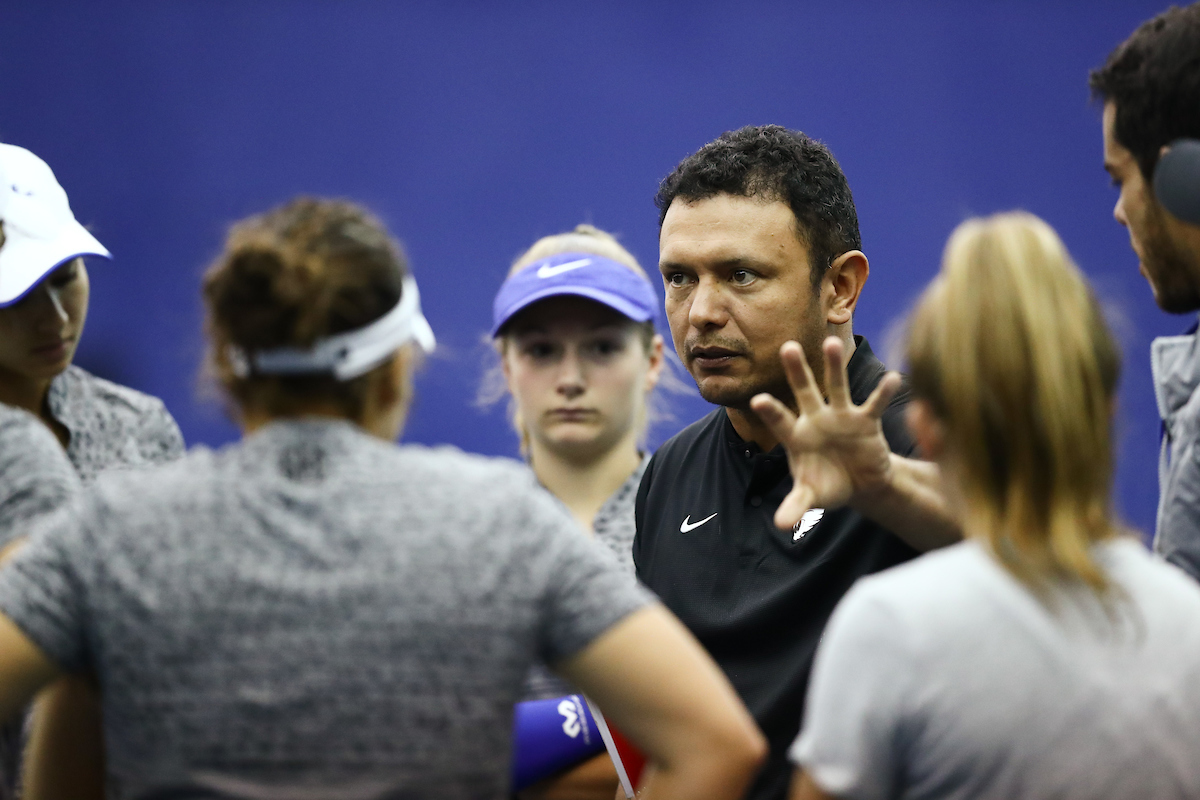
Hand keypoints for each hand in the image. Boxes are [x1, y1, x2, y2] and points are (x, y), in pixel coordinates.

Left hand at [749, 337, 900, 530]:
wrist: (859, 484)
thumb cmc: (828, 485)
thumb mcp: (811, 496)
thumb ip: (796, 506)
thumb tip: (781, 526)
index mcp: (797, 436)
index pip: (780, 421)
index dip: (771, 411)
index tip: (758, 398)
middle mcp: (816, 419)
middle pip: (804, 391)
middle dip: (796, 371)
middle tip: (787, 346)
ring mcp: (841, 416)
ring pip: (836, 386)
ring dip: (834, 366)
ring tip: (832, 343)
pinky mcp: (866, 420)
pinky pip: (874, 403)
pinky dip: (884, 392)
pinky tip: (894, 378)